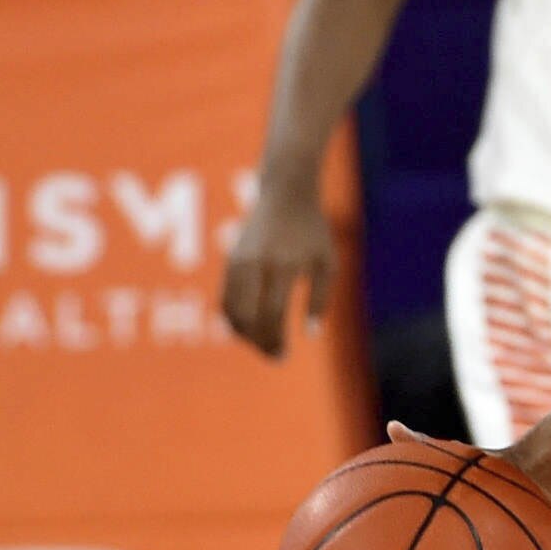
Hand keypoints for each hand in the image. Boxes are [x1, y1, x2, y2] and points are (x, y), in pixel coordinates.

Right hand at [216, 171, 335, 357]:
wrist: (285, 193)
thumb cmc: (312, 229)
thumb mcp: (326, 262)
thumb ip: (321, 299)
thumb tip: (311, 335)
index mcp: (282, 265)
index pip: (272, 313)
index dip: (275, 339)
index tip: (285, 356)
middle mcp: (255, 264)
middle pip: (247, 316)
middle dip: (259, 342)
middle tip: (276, 356)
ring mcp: (238, 262)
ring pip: (230, 310)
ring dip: (244, 334)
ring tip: (265, 344)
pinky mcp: (229, 261)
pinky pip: (224, 299)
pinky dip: (234, 318)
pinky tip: (250, 329)